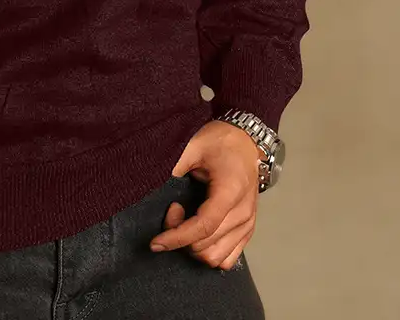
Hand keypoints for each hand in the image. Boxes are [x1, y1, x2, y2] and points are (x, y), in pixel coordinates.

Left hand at [148, 120, 261, 268]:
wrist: (244, 141)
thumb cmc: (220, 142)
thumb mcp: (194, 144)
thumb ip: (175, 162)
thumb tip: (152, 181)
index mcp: (231, 191)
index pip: (203, 226)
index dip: (177, 237)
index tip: (156, 242)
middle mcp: (243, 212)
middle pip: (206, 245)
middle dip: (180, 235)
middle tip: (173, 208)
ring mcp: (247, 224)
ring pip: (215, 258)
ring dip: (193, 246)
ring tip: (185, 218)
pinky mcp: (247, 231)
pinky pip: (227, 259)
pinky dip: (207, 251)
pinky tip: (198, 231)